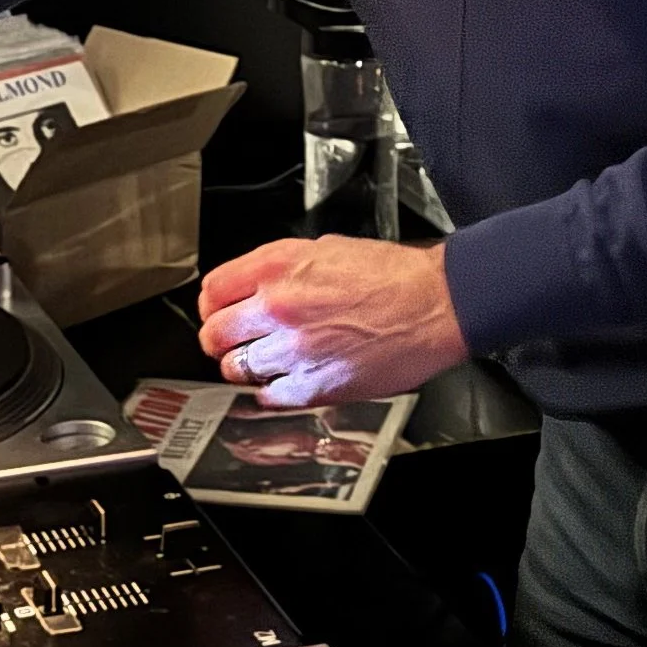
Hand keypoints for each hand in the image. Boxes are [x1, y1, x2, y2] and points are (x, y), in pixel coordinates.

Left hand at [196, 237, 468, 407]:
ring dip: (247, 366)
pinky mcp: (314, 386)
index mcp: (278, 267)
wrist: (436, 304)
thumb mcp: (326, 248)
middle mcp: (278, 308)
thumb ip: (281, 267)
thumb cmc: (393, 276)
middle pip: (214, 334)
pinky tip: (287, 380)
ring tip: (266, 361)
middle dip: (220, 338)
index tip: (217, 311)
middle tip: (232, 341)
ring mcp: (294, 351)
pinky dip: (272, 392)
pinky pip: (269, 398)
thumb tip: (252, 285)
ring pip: (236, 369)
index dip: (211, 304)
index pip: (212, 290)